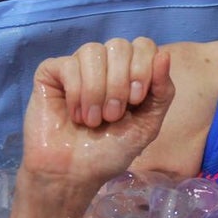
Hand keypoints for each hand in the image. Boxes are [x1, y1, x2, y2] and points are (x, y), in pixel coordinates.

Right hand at [9, 37, 174, 217]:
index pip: (143, 45)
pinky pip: (69, 64)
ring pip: (93, 51)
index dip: (142, 68)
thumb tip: (166, 54)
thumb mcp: (147, 125)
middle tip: (113, 116)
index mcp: (129, 71)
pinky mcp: (51, 72)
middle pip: (119, 46)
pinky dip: (75, 92)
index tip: (136, 101)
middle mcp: (104, 63)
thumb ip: (162, 91)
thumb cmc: (110, 151)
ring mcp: (77, 65)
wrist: (74, 172)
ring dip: (97, 90)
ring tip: (93, 120)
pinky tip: (75, 115)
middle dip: (119, 83)